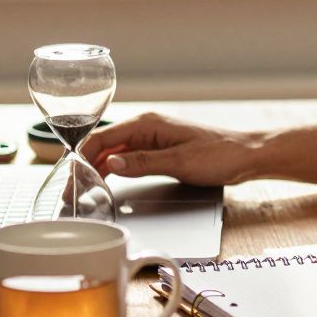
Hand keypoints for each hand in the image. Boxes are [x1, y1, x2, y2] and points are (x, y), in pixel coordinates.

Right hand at [78, 112, 262, 185]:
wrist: (246, 155)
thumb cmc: (219, 155)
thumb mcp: (179, 163)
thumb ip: (143, 163)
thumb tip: (111, 165)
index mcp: (147, 124)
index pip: (102, 139)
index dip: (81, 159)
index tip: (70, 179)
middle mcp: (146, 127)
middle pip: (104, 146)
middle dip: (85, 166)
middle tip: (71, 192)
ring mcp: (152, 138)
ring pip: (114, 153)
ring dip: (97, 169)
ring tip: (83, 191)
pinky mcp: (159, 149)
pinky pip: (129, 158)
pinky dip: (114, 170)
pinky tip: (106, 183)